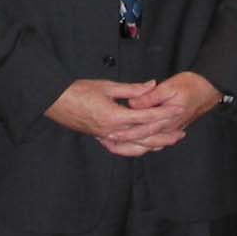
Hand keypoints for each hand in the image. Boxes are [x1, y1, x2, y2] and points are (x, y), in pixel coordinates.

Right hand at [46, 79, 166, 151]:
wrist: (55, 102)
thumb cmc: (79, 91)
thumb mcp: (107, 86)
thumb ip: (132, 89)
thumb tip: (152, 85)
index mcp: (115, 116)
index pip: (146, 117)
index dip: (163, 113)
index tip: (177, 110)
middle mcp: (112, 131)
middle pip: (144, 137)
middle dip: (164, 135)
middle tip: (181, 133)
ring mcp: (106, 138)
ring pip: (135, 147)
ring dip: (153, 145)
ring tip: (168, 142)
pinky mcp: (101, 139)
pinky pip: (122, 149)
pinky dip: (136, 150)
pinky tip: (145, 148)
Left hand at [104, 72, 223, 153]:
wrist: (211, 89)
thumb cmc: (192, 85)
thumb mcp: (170, 86)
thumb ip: (150, 96)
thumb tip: (133, 104)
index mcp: (167, 117)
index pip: (142, 127)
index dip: (125, 131)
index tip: (110, 132)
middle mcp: (169, 127)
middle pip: (143, 139)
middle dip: (124, 141)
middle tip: (106, 141)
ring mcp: (171, 130)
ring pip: (149, 144)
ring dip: (132, 146)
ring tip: (114, 144)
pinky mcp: (172, 129)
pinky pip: (156, 142)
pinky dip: (143, 145)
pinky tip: (134, 143)